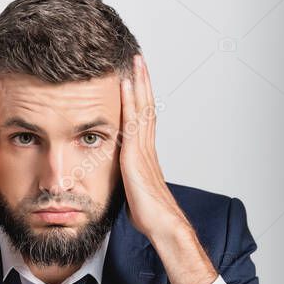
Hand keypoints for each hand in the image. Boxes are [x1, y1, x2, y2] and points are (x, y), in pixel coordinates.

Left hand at [118, 54, 186, 238]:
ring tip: (134, 61)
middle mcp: (146, 146)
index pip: (144, 117)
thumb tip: (121, 179)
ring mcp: (143, 149)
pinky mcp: (136, 155)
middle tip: (138, 58)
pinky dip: (130, 100)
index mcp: (145, 154)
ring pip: (142, 107)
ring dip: (138, 82)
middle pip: (146, 105)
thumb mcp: (133, 191)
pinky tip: (124, 84)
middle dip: (142, 81)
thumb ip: (128, 179)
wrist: (162, 225)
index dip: (141, 97)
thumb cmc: (150, 214)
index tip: (136, 78)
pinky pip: (133, 121)